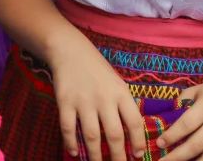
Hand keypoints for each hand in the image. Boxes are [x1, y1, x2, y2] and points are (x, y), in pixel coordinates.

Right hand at [45, 40, 146, 160]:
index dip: (138, 142)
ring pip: (91, 135)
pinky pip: (68, 127)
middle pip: (114, 134)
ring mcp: (83, 101)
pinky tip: (75, 153)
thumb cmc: (98, 71)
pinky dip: (71, 142)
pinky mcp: (65, 101)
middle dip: (118, 156)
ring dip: (95, 155)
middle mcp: (104, 99)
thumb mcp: (117, 84)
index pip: (135, 122)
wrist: (71, 51)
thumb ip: (124, 106)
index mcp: (121, 94)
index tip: (138, 156)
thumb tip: (133, 134)